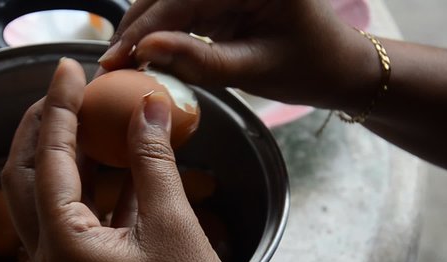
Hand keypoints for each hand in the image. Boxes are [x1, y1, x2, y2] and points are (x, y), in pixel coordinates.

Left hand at [2, 58, 260, 261]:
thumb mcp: (174, 225)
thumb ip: (153, 162)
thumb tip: (147, 108)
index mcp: (64, 246)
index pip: (50, 159)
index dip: (60, 107)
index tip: (68, 70)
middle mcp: (51, 258)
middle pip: (26, 177)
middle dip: (41, 129)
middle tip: (63, 92)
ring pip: (47, 197)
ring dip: (64, 156)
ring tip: (87, 119)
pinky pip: (75, 218)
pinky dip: (90, 187)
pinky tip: (117, 163)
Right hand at [98, 0, 377, 111]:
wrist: (338, 66)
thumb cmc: (309, 67)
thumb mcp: (254, 69)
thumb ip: (200, 61)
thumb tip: (145, 51)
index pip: (182, 0)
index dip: (144, 29)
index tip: (115, 59)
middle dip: (134, 28)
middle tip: (108, 65)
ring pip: (167, 0)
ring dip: (141, 28)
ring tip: (118, 62)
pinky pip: (179, 9)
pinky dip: (158, 31)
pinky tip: (140, 53)